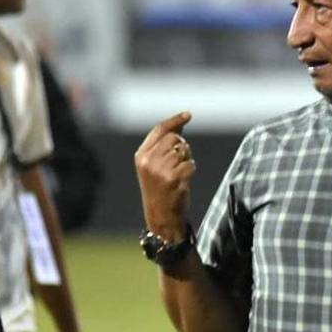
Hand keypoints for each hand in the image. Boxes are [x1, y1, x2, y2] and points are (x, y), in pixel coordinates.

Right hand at [134, 111, 195, 240]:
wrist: (161, 216)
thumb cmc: (161, 189)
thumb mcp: (155, 166)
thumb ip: (164, 145)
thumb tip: (181, 123)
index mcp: (141, 155)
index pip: (159, 129)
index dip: (175, 120)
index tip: (188, 114)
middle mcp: (147, 161)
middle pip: (174, 139)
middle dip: (182, 146)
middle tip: (180, 161)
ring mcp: (159, 170)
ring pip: (183, 151)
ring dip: (186, 160)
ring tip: (179, 173)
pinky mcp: (172, 179)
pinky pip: (190, 164)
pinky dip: (190, 170)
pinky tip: (183, 180)